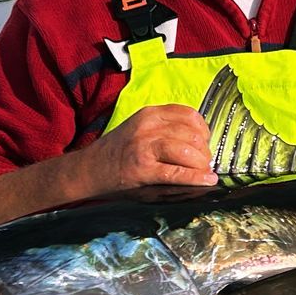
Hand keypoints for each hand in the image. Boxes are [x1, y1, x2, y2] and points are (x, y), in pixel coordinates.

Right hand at [80, 104, 219, 193]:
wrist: (89, 170)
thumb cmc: (117, 152)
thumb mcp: (140, 129)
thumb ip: (166, 129)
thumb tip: (200, 141)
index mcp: (150, 114)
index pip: (190, 115)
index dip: (204, 131)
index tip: (205, 143)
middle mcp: (148, 126)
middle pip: (193, 135)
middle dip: (204, 152)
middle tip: (203, 163)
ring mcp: (145, 147)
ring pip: (189, 152)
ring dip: (201, 165)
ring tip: (202, 172)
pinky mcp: (143, 169)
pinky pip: (177, 173)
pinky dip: (196, 178)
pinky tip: (206, 181)